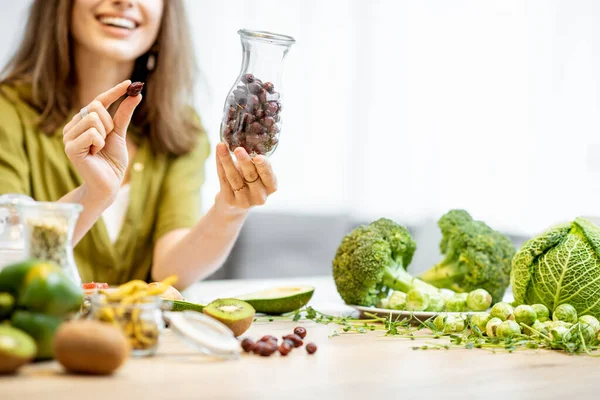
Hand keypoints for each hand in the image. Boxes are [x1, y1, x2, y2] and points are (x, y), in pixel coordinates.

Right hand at [62, 80, 141, 198]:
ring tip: (99, 148)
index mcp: (84, 121)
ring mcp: (68, 136)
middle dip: (109, 124)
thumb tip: (136, 94)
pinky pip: (92, 133)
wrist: (109, 183)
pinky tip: (94, 154)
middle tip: (106, 140)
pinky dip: (99, 143)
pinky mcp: (69, 147)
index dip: (114, 91)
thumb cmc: (113, 160)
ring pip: (94, 119)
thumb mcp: (120, 133)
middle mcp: (73, 126)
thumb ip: (124, 114)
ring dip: (104, 135)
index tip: (130, 83)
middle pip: (96, 107)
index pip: (99, 100)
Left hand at [215, 142, 277, 214]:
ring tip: (221, 147)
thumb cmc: (249, 182)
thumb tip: (244, 138)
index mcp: (271, 186)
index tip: (258, 157)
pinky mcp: (230, 200)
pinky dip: (220, 164)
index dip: (263, 166)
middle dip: (244, 161)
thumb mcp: (257, 173)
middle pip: (251, 176)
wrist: (235, 203)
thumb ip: (255, 161)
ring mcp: (245, 200)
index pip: (268, 176)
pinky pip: (223, 179)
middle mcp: (260, 196)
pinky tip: (218, 153)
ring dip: (227, 160)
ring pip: (234, 178)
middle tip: (238, 149)